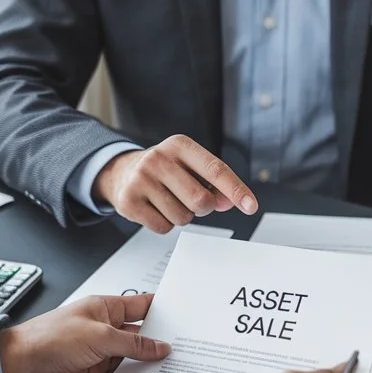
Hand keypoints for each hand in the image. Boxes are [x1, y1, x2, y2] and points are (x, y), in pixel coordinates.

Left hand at [0, 294, 169, 372]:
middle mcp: (105, 330)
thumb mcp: (99, 336)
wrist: (20, 370)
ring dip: (150, 363)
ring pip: (135, 358)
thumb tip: (159, 346)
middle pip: (142, 334)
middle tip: (187, 346)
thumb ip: (133, 344)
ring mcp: (102, 353)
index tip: (185, 315)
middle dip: (161, 340)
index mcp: (105, 309)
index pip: (141, 306)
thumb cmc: (48, 339)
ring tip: (176, 367)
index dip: (162, 309)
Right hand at [94, 135, 257, 232]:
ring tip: (168, 200)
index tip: (251, 206)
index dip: (236, 190)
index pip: (215, 170)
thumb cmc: (164, 171)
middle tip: (190, 199)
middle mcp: (158, 158)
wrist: (121, 172)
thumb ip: (213, 184)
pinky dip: (165, 223)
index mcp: (179, 145)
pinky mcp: (129, 201)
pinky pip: (164, 227)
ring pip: (183, 218)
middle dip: (203, 208)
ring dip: (182, 216)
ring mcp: (141, 180)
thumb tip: (229, 203)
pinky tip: (155, 208)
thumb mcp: (189, 167)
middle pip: (201, 201)